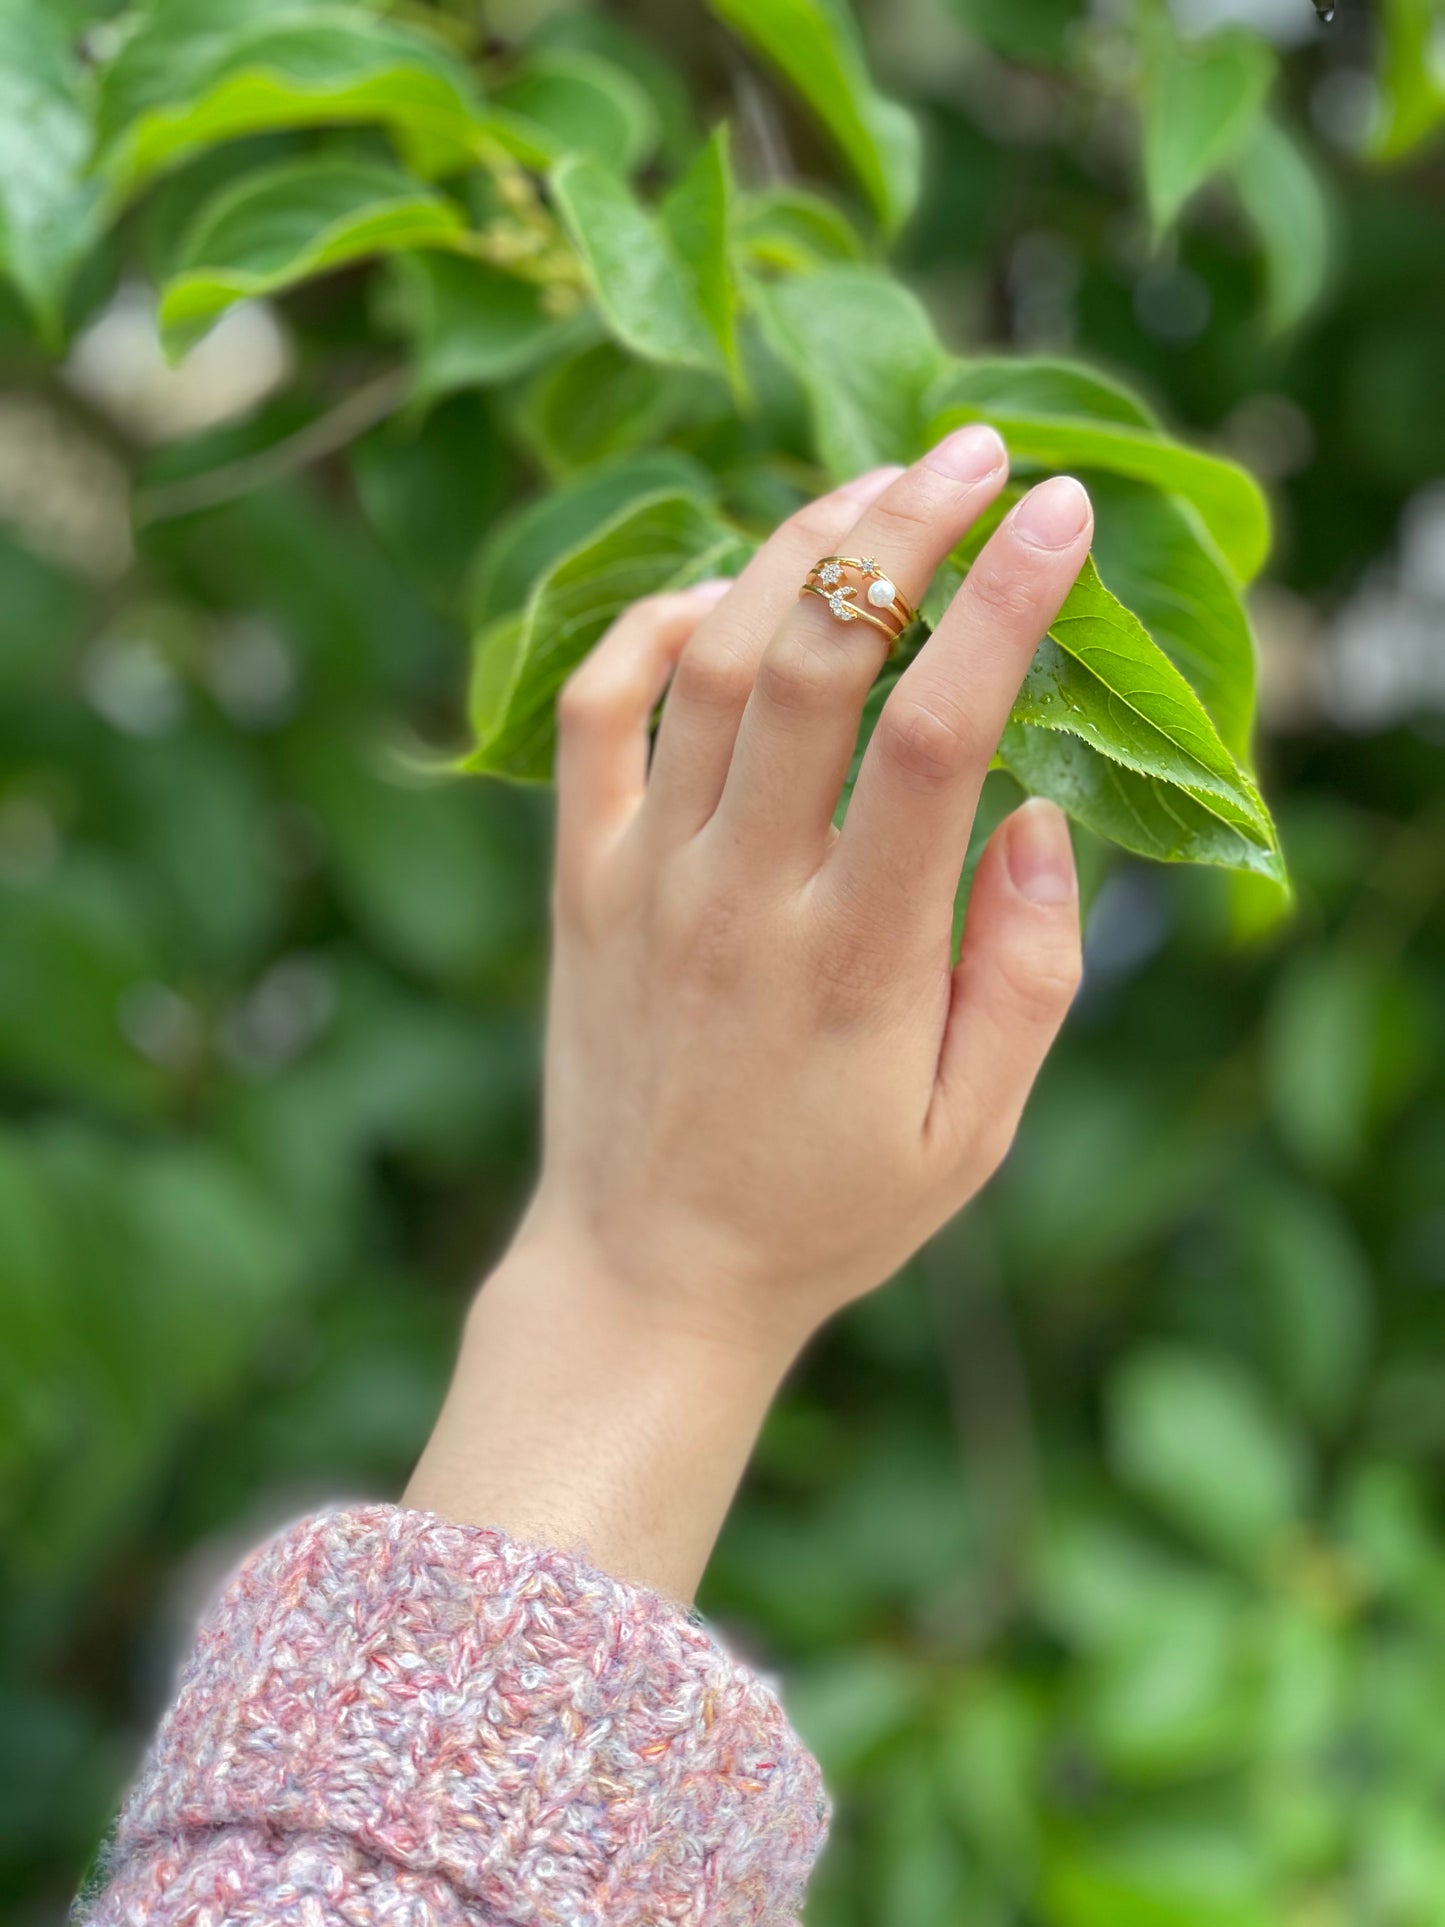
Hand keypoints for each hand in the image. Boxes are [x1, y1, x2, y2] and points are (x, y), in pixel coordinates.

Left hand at [523, 425, 1088, 1349]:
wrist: (647, 1276)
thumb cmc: (828, 1209)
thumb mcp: (974, 1129)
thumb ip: (1027, 971)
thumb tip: (1035, 812)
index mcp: (860, 958)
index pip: (939, 732)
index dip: (1005, 601)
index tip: (1063, 512)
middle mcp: (742, 896)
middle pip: (815, 659)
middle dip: (902, 529)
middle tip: (975, 452)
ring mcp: (644, 880)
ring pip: (706, 663)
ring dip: (790, 553)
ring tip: (869, 493)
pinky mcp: (579, 882)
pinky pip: (592, 717)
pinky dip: (648, 629)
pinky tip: (719, 594)